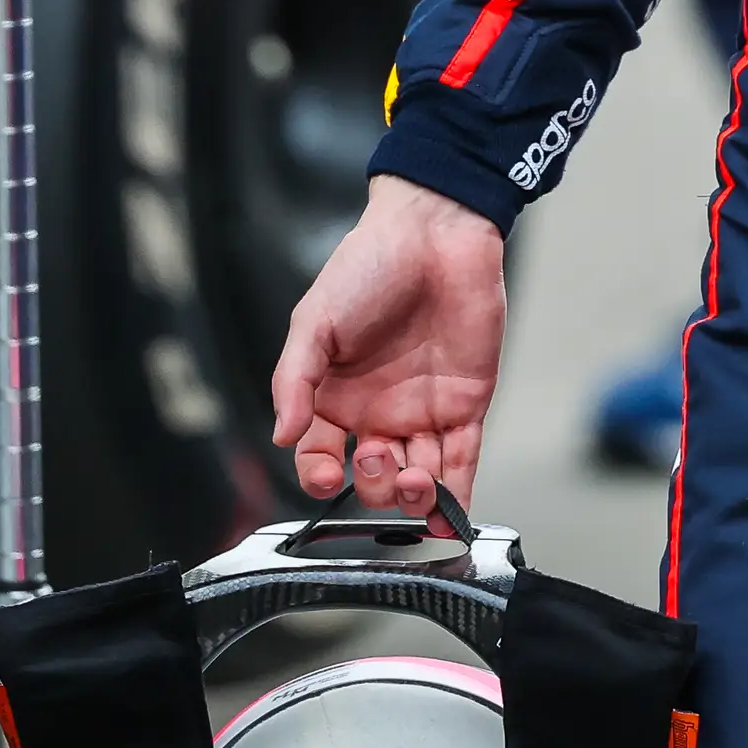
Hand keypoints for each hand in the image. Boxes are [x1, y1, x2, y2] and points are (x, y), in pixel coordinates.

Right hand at [270, 176, 505, 517]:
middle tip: (379, 457)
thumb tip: (282, 434)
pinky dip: (456, 497)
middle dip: (375, 485)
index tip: (327, 477)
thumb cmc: (368, 265)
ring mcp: (423, 412)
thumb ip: (295, 380)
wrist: (434, 232)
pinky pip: (462, 462)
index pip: (320, 457)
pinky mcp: (465, 405)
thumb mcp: (316, 320)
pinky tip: (449, 515)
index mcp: (334, 396)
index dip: (320, 477)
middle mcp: (377, 412)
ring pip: (418, 480)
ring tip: (416, 482)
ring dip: (414, 498)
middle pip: (373, 478)